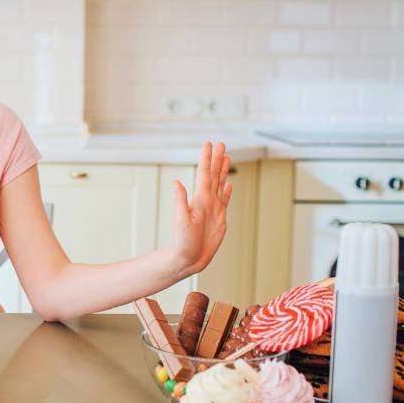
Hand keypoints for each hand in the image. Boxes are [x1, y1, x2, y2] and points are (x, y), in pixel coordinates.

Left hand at [170, 142, 231, 276]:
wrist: (188, 258)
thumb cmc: (183, 242)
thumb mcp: (181, 220)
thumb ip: (180, 201)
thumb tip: (175, 182)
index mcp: (199, 199)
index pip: (204, 174)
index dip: (207, 158)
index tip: (209, 144)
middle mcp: (207, 201)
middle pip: (213, 175)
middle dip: (217, 159)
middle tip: (220, 144)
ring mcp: (213, 209)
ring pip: (220, 184)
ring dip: (223, 170)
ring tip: (225, 157)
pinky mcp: (219, 218)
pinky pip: (224, 200)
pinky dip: (227, 191)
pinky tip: (228, 184)